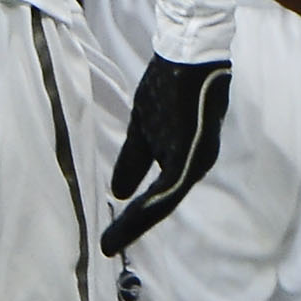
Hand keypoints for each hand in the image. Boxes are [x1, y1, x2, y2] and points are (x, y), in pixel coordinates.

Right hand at [102, 54, 232, 253]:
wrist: (190, 53)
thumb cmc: (171, 84)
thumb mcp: (145, 126)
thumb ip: (135, 158)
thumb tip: (118, 190)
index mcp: (181, 157)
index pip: (158, 194)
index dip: (135, 215)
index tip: (110, 236)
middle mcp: (192, 162)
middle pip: (160, 203)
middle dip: (132, 225)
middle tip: (106, 247)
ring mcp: (194, 157)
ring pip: (164, 199)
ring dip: (137, 221)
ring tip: (112, 241)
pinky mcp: (192, 149)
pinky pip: (170, 184)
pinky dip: (149, 201)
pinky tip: (130, 213)